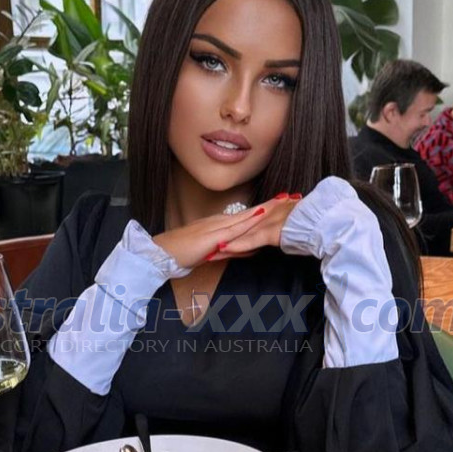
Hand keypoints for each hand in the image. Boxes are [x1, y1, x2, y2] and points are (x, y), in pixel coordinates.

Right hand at [153, 195, 296, 268]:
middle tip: (289, 198)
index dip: (263, 210)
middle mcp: (220, 222)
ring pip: (246, 216)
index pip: (246, 216)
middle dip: (270, 206)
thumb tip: (248, 250)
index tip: (279, 205)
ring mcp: (216, 226)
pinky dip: (249, 221)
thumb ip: (230, 250)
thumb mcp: (212, 252)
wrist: (163, 253)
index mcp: (219, 225)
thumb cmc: (183, 253)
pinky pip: (234, 228)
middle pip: (250, 212)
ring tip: (282, 203)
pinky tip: (260, 215)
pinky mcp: (213, 235)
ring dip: (264, 210)